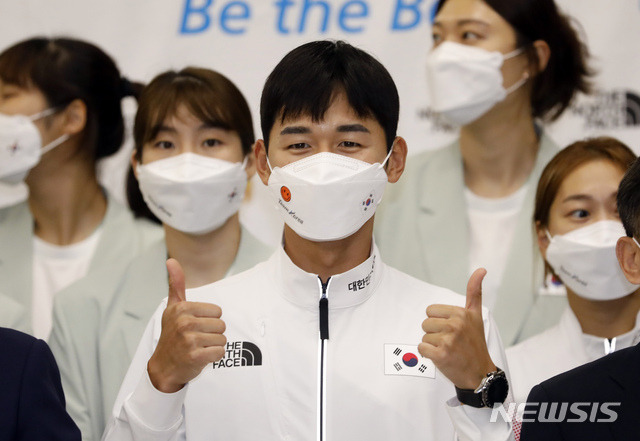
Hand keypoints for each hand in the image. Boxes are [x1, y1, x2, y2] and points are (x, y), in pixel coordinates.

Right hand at [147, 258, 226, 392]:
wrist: (163, 366)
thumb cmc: (171, 335)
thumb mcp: (172, 308)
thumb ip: (176, 284)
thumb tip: (171, 260)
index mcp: (182, 308)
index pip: (217, 311)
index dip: (209, 320)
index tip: (195, 326)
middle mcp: (184, 322)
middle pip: (221, 325)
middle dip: (213, 334)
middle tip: (196, 339)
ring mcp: (189, 340)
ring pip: (222, 339)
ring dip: (213, 346)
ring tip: (198, 347)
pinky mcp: (195, 357)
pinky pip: (220, 352)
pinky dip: (214, 357)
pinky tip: (200, 357)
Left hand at [418, 268, 495, 389]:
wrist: (480, 373)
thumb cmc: (475, 343)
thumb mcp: (476, 315)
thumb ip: (475, 291)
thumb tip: (481, 269)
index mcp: (461, 313)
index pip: (430, 311)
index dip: (438, 321)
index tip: (453, 330)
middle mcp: (456, 324)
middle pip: (425, 324)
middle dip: (435, 334)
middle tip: (451, 342)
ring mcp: (449, 340)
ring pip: (424, 337)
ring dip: (433, 345)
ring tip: (448, 350)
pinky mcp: (441, 355)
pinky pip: (421, 348)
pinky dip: (428, 355)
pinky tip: (442, 357)